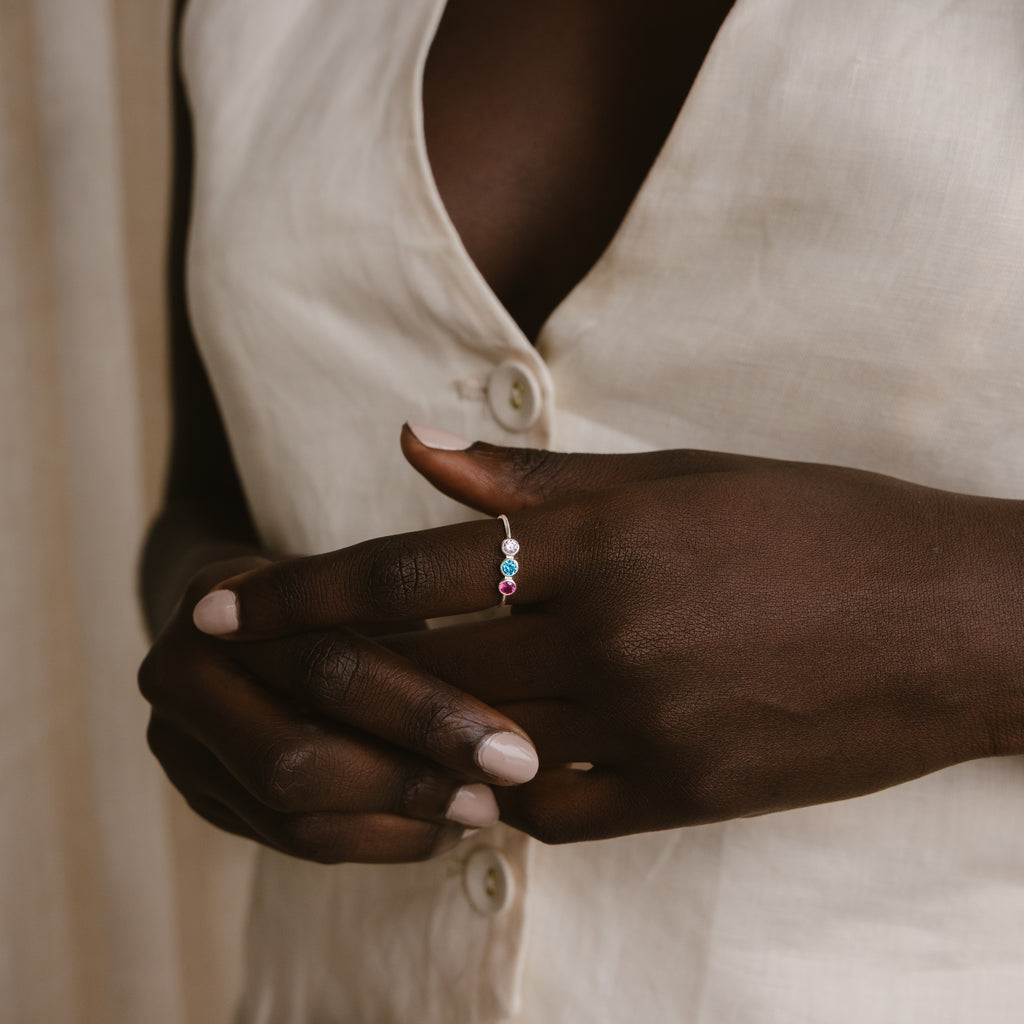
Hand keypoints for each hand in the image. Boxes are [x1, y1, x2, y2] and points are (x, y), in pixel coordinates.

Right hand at [138, 555, 539, 863]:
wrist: (243, 613)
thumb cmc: (329, 587)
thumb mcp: (361, 578)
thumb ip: (408, 617)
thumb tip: (512, 695)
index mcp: (220, 602)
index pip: (326, 669)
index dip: (424, 713)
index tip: (513, 747)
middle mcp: (174, 676)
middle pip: (295, 757)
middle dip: (410, 779)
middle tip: (502, 791)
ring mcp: (175, 746)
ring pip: (290, 815)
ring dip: (398, 824)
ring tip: (482, 814)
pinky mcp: (199, 797)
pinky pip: (289, 842)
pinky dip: (373, 842)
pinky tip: (437, 830)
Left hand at [200, 425, 1023, 844]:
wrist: (949, 621)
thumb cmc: (814, 524)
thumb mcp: (676, 475)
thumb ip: (537, 474)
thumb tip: (415, 445)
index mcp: (603, 539)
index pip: (406, 571)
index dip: (296, 592)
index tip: (208, 606)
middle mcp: (610, 635)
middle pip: (414, 670)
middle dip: (311, 674)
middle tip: (230, 674)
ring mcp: (646, 726)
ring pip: (470, 748)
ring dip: (397, 740)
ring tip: (337, 726)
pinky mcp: (684, 794)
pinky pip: (550, 811)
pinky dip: (495, 789)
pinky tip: (475, 767)